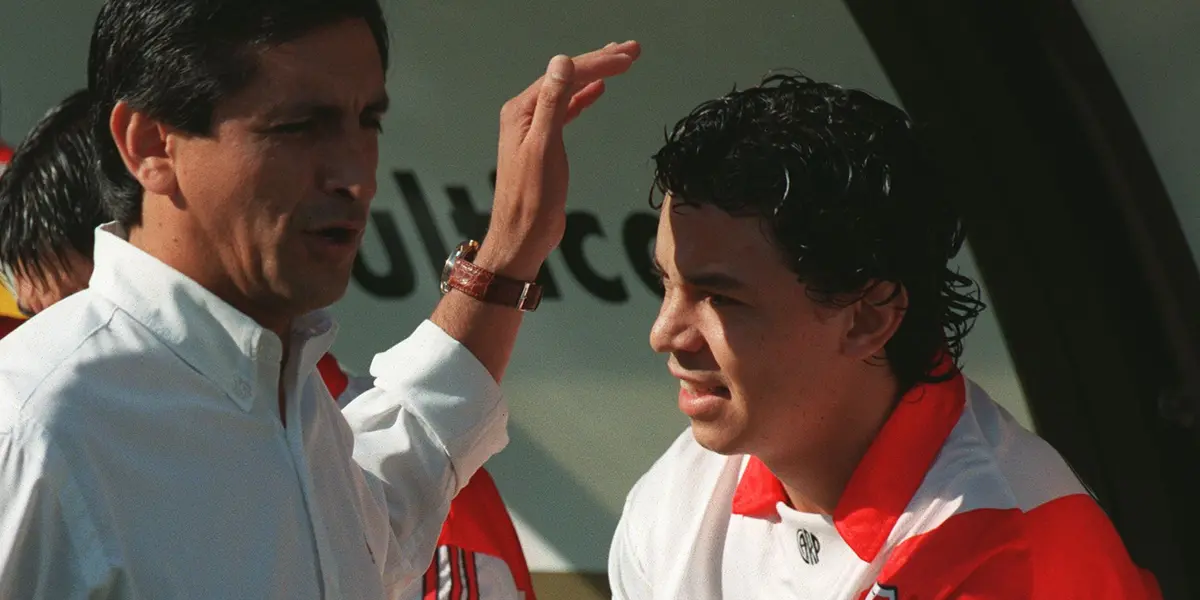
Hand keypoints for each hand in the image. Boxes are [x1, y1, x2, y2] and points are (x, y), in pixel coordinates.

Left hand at [476, 41, 640, 279]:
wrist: (523, 236)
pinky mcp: (545, 144)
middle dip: (600, 62)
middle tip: (632, 50)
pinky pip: (567, 110)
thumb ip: (552, 103)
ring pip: (568, 91)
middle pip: (566, 78)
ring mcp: (534, 128)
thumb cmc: (532, 198)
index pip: (564, 74)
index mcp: (522, 110)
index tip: (629, 57)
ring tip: (621, 62)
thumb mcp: (544, 147)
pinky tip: (598, 90)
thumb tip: (562, 62)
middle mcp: (525, 113)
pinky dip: (584, 98)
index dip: (598, 62)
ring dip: (595, 76)